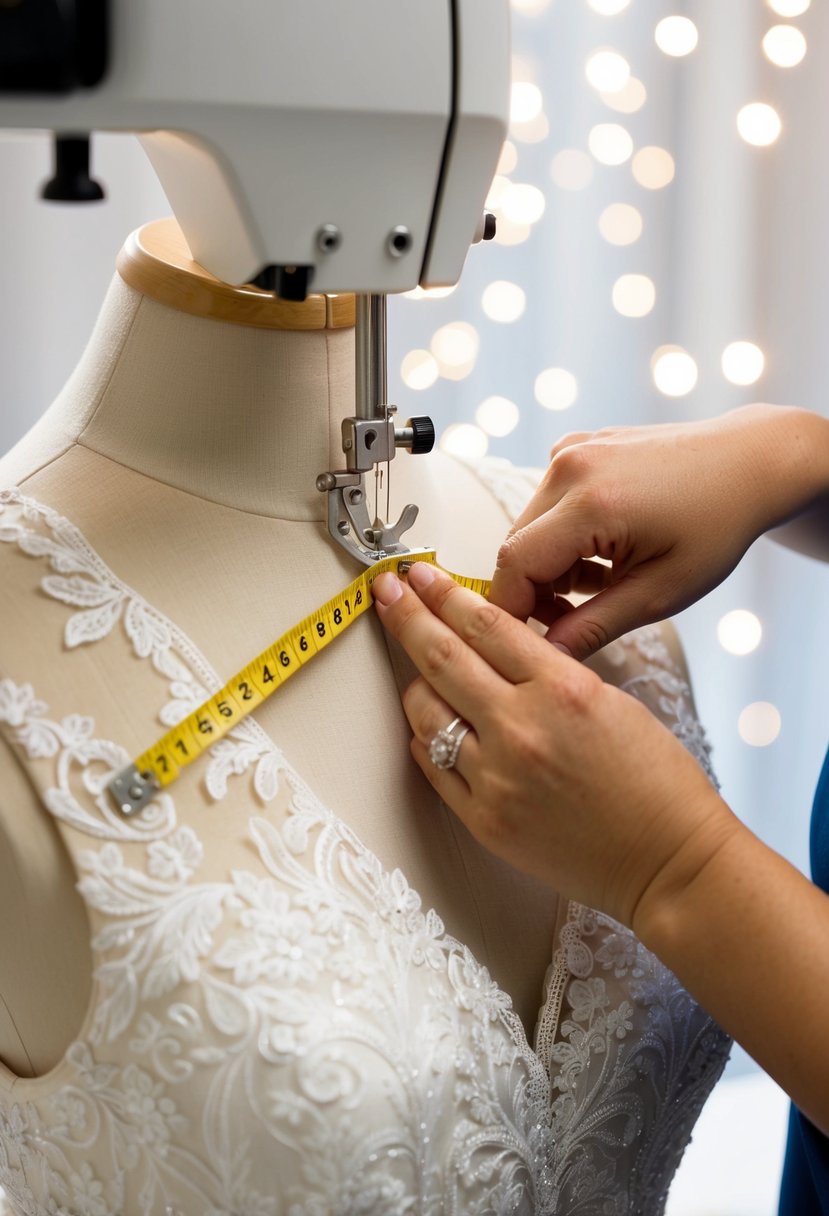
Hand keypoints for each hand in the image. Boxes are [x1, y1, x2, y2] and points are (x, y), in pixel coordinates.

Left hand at [372, 562, 734, 926]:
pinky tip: (428, 723)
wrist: (668, 862)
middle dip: (407, 616)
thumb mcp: (610, 701)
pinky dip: (425, 738)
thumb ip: (549, 671)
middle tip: (387, 592)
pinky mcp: (483, 819)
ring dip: (413, 680)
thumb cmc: (656, 782)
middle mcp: (521, 728)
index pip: (485, 625)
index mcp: (561, 689)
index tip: (422, 576)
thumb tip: (498, 647)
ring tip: (411, 664)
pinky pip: (432, 766)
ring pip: (426, 711)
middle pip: (442, 657)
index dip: (444, 594)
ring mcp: (496, 778)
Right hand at [491, 404, 826, 659]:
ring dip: (549, 563)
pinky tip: (604, 548)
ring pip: (529, 526)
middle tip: (573, 620)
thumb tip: (548, 657)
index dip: (512, 610)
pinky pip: (546, 503)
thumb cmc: (717, 526)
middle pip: (515, 545)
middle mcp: (571, 467)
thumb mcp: (661, 592)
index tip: (528, 641)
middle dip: (532, 591)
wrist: (748, 462)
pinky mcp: (575, 447)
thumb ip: (595, 626)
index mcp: (591, 504)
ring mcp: (571, 450)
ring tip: (602, 582)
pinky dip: (562, 534)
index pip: (514, 564)